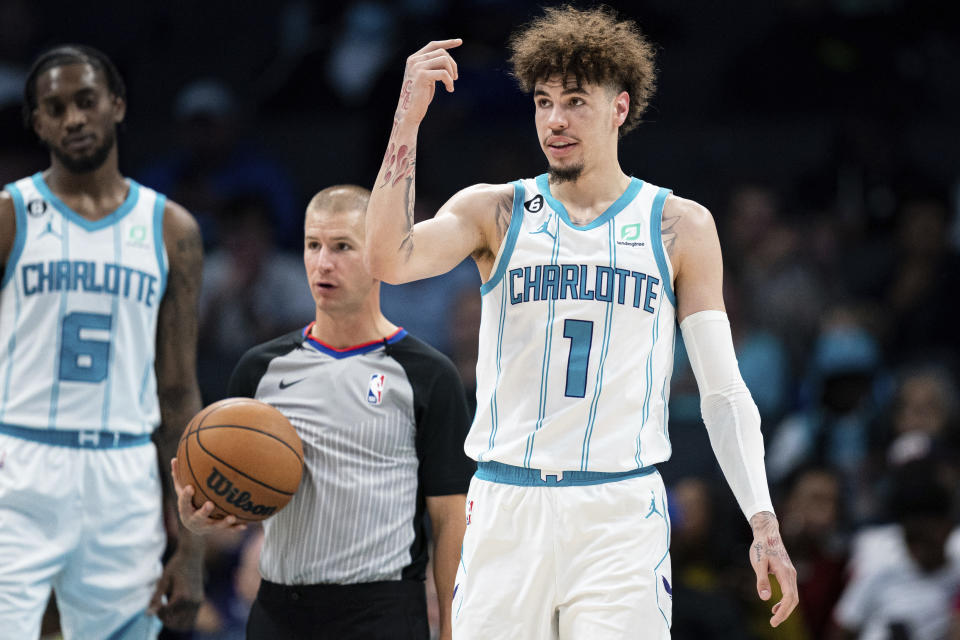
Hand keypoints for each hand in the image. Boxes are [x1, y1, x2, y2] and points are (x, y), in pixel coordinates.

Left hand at [147, 543, 203, 629]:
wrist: (193, 554)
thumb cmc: (176, 565)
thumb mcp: (163, 581)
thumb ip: (156, 599)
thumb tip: (148, 614)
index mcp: (182, 596)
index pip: (166, 614)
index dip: (157, 612)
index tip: (154, 603)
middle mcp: (192, 601)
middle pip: (176, 622)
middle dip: (165, 619)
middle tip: (160, 608)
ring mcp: (198, 602)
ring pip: (186, 623)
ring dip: (175, 622)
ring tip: (167, 610)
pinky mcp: (200, 600)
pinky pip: (191, 617)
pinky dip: (182, 618)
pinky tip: (175, 609)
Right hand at [172, 458, 246, 534]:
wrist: (194, 525)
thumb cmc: (189, 501)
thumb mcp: (181, 490)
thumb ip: (178, 477)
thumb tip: (174, 458)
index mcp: (186, 510)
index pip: (184, 502)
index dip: (186, 496)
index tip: (190, 487)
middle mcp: (195, 520)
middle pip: (199, 517)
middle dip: (204, 511)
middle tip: (210, 504)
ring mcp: (207, 527)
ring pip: (215, 526)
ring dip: (224, 522)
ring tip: (232, 517)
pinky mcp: (217, 530)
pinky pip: (227, 531)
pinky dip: (235, 528)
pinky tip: (244, 526)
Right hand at [395, 39, 461, 127]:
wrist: (409, 112)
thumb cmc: (419, 97)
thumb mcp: (426, 78)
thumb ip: (432, 67)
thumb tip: (447, 59)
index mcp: (414, 59)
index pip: (433, 45)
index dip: (447, 42)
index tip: (459, 42)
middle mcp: (414, 60)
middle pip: (442, 52)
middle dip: (452, 64)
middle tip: (455, 78)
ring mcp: (417, 67)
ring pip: (444, 60)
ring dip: (451, 73)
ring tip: (451, 84)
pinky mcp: (422, 76)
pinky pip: (444, 73)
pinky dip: (450, 81)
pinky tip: (450, 90)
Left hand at [749, 511, 798, 627]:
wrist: (767, 533)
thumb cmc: (761, 547)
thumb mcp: (758, 563)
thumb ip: (761, 580)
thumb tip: (765, 598)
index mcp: (785, 573)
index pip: (789, 597)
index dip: (783, 611)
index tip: (774, 621)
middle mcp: (791, 574)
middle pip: (794, 599)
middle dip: (785, 613)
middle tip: (773, 623)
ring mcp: (791, 574)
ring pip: (793, 596)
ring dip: (785, 608)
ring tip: (774, 617)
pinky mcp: (788, 573)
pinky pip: (790, 591)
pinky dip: (785, 601)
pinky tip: (775, 606)